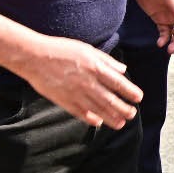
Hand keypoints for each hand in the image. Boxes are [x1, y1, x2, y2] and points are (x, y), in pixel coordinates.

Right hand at [18, 35, 141, 128]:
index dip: (130, 92)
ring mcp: (75, 93)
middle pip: (110, 99)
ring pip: (98, 109)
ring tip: (121, 123)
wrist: (34, 57)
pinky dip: (90, 118)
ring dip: (111, 117)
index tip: (138, 98)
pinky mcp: (63, 100)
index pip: (118, 83)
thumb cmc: (62, 49)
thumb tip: (123, 69)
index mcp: (95, 68)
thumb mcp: (87, 49)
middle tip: (132, 114)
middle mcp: (88, 82)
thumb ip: (106, 61)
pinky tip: (99, 122)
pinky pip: (80, 112)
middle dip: (124, 109)